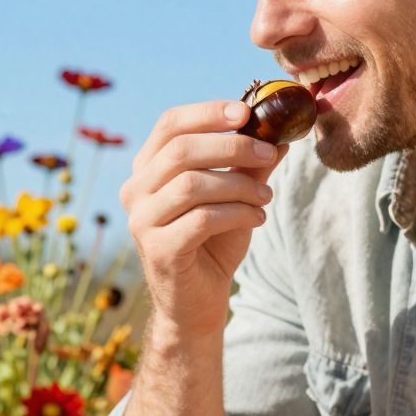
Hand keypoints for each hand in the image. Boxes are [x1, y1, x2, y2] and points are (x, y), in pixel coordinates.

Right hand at [120, 100, 286, 336]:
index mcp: (147, 168)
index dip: (208, 112)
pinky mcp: (158, 249)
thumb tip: (280, 132)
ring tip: (265, 198)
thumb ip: (248, 164)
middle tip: (270, 154)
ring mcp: (142, 221)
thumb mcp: (234, 196)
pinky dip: (237, 213)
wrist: (197, 302)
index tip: (247, 112)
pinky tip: (257, 218)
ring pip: (192, 184)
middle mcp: (136, 190)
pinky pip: (202, 219)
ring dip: (239, 185)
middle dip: (233, 147)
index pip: (170, 124)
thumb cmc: (213, 243)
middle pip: (181, 150)